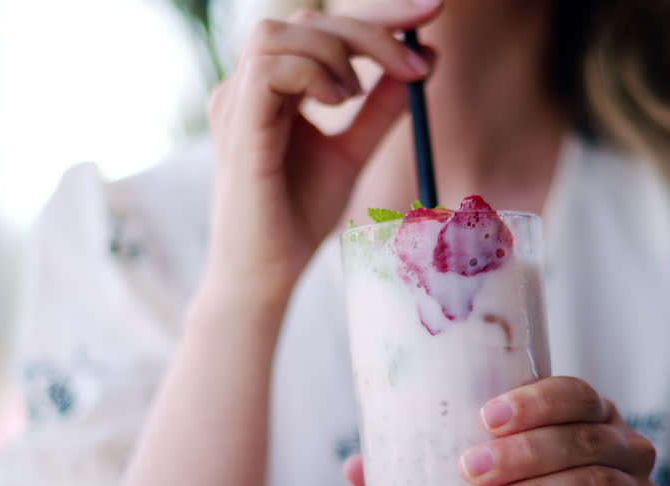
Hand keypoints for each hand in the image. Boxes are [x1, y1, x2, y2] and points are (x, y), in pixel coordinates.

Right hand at [205, 0, 440, 304]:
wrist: (268, 275)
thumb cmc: (299, 217)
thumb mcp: (353, 151)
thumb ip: (382, 108)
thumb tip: (427, 60)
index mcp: (274, 86)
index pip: (325, 25)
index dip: (380, 13)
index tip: (433, 11)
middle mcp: (249, 86)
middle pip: (308, 18)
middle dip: (372, 26)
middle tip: (417, 59)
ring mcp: (237, 102)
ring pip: (280, 31)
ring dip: (336, 52)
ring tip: (356, 98)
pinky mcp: (237, 128)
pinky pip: (269, 68)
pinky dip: (312, 73)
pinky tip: (336, 105)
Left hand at [344, 377, 660, 485]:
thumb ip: (428, 471)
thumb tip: (353, 466)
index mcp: (589, 417)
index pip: (575, 393)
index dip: (535, 401)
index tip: (484, 418)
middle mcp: (623, 448)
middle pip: (582, 438)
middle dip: (524, 453)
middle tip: (469, 470)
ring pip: (595, 485)